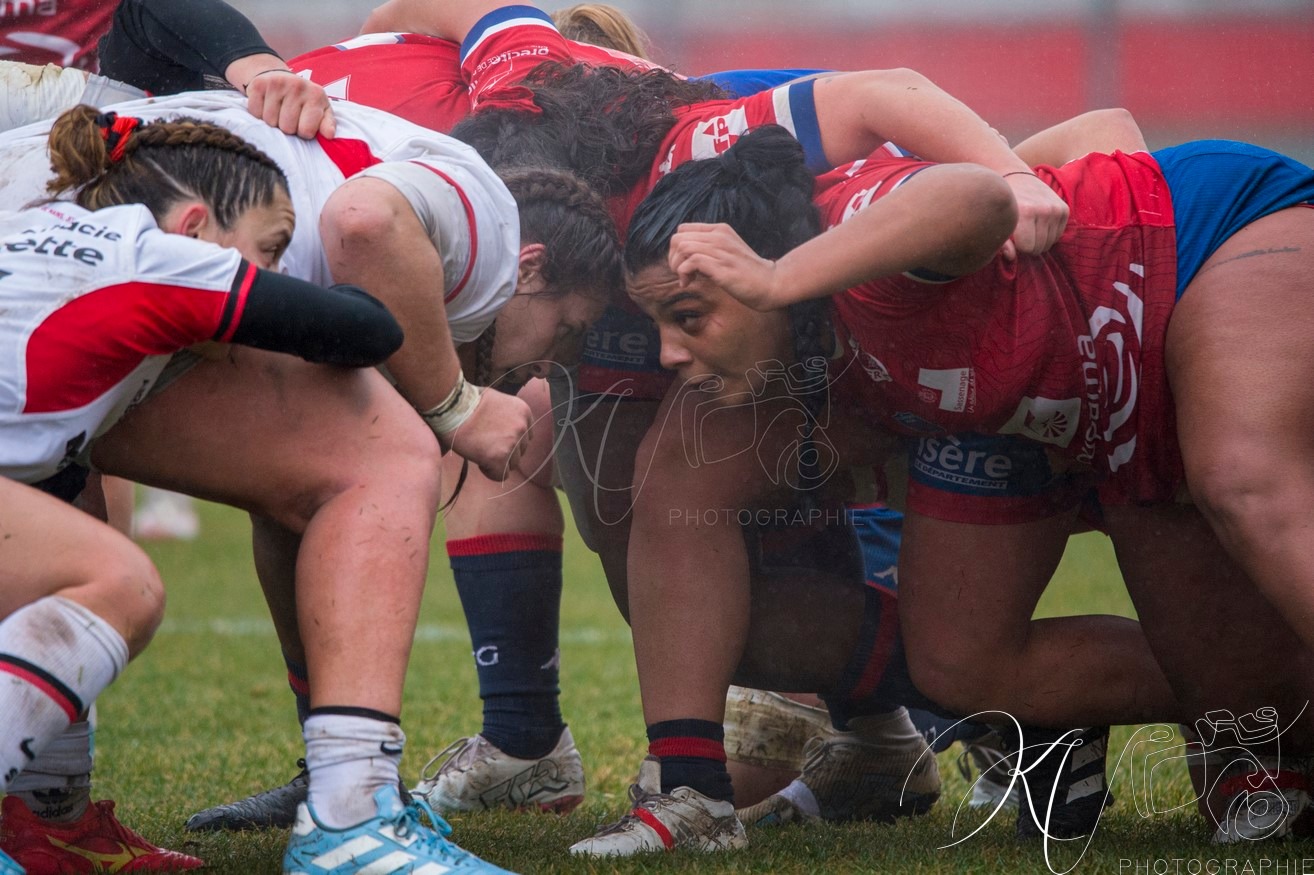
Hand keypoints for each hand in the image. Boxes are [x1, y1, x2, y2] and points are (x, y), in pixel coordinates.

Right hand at [226, 54, 335, 138]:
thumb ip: (328, 124)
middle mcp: (297, 86)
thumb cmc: (305, 101)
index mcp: (316, 95)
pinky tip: (267, 105)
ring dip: (273, 122)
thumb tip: (329, 135)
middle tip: (289, 117)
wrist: (281, 78)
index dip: (303, 132)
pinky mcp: (258, 84)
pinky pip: (255, 113)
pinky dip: (259, 114)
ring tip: (279, 111)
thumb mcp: (322, 111)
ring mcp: (277, 83)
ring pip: (270, 122)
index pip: (306, 130)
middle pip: (287, 128)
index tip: (304, 124)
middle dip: (288, 128)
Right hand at [445, 387, 533, 480]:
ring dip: (497, 461)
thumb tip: (506, 431)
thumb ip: (508, 416)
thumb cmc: (467, 403)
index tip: (495, 438)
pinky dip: (490, 472)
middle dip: (505, 451)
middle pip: (520, 451)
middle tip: (485, 444)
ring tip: (480, 450)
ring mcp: (512, 443)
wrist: (452, 408)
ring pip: (512, 465)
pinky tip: (478, 460)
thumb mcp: (497, 401)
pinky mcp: (500, 458)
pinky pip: (501, 476)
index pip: (526, 436)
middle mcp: (522, 427)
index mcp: (523, 412)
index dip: (509, 440)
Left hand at [667, 222, 781, 310]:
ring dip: (677, 266)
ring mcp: (720, 250)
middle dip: (673, 258)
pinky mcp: (721, 266)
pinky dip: (683, 273)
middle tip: (682, 274)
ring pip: (682, 247)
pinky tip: (689, 283)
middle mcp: (719, 236)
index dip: (677, 248)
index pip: (683, 229)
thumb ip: (710, 250)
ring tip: (685, 279)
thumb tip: (685, 258)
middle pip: (678, 237)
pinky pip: (690, 261)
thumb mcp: (728, 253)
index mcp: (720, 230)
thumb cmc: (749, 273)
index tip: (684, 264)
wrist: (771, 283)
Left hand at [1005, 172, 1067, 254]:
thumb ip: (1002, 241)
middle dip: (1028, 246)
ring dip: (1038, 241)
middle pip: (1039, 247)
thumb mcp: (999, 220)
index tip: (1012, 239)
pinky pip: (1057, 236)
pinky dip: (1048, 235)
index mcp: (1026, 211)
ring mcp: (1056, 209)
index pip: (1027, 248)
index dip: (1017, 247)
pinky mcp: (1065, 209)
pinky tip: (1038, 225)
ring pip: (1049, 244)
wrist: (1016, 176)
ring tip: (1028, 230)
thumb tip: (1011, 256)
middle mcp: (1044, 209)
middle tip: (1020, 235)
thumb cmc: (1004, 203)